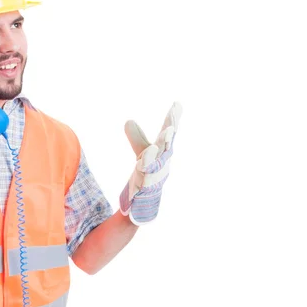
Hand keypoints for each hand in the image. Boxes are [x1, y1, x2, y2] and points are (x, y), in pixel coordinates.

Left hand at [119, 102, 181, 224]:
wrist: (145, 201)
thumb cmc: (147, 175)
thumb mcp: (142, 153)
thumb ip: (137, 138)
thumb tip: (128, 120)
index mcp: (163, 150)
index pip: (168, 131)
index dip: (173, 118)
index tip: (177, 104)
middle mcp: (163, 159)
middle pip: (168, 140)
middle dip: (172, 126)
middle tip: (175, 112)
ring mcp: (156, 170)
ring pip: (161, 153)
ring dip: (165, 142)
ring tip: (168, 130)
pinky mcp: (146, 181)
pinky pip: (148, 169)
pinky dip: (149, 160)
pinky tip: (151, 150)